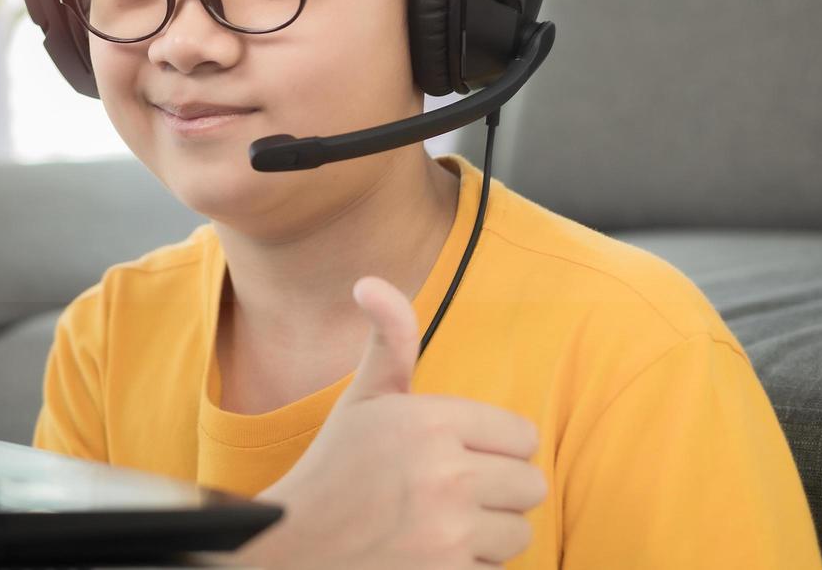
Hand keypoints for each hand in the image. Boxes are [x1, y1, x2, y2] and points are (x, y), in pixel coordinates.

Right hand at [234, 277, 547, 569]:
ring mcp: (449, 532)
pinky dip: (469, 567)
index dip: (491, 447)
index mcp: (427, 421)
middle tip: (445, 495)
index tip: (450, 456)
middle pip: (529, 485)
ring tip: (435, 527)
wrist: (292, 552)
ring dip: (484, 535)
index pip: (522, 435)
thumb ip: (388, 341)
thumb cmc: (333, 473)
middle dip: (494, 492)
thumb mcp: (361, 402)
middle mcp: (445, 474)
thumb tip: (370, 281)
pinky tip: (428, 556)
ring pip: (517, 533)